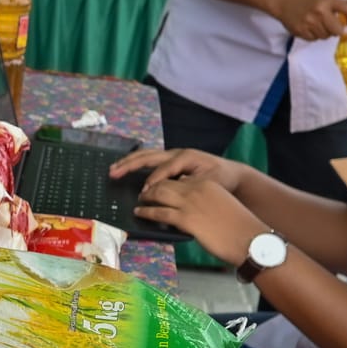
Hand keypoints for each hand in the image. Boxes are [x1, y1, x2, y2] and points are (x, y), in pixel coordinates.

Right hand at [109, 146, 247, 192]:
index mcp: (186, 157)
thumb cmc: (222, 179)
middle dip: (130, 164)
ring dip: (129, 162)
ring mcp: (173, 155)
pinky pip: (150, 160)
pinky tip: (125, 168)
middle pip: (149, 156)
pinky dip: (136, 163)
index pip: (164, 169)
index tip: (144, 194)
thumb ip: (192, 186)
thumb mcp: (210, 183)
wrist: (233, 174)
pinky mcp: (171, 160)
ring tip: (113, 169)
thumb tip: (174, 190)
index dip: (153, 181)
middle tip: (113, 172)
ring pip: (146, 156)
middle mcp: (177, 153)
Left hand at [134, 173, 269, 264]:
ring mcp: (190, 203)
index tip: (158, 187)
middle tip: (144, 193)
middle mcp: (196, 189)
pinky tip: (140, 213)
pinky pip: (159, 212)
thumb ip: (205, 201)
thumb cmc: (239, 227)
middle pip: (165, 183)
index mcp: (207, 183)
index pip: (179, 179)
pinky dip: (146, 212)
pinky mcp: (185, 219)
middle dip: (152, 187)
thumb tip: (190, 208)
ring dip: (146, 197)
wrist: (250, 239)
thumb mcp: (221, 205)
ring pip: (159, 194)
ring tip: (140, 201)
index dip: (165, 182)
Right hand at [272, 0, 346, 41]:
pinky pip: (314, 39)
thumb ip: (338, 7)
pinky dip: (314, 35)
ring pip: (326, 36)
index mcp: (327, 0)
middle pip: (338, 31)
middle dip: (337, 30)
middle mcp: (319, 11)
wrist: (284, 0)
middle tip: (332, 26)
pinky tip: (309, 27)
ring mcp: (309, 22)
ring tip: (317, 24)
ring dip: (324, 32)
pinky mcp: (301, 31)